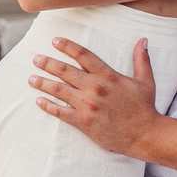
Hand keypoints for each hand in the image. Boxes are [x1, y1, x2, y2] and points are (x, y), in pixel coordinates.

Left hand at [30, 36, 160, 158]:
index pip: (83, 56)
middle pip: (66, 71)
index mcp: (108, 76)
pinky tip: (38, 101)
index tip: (54, 41)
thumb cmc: (145, 108)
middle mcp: (95, 88)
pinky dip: (48, 106)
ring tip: (31, 78)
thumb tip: (143, 40)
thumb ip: (141, 60)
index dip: (67, 46)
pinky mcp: (84, 122)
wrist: (145, 135)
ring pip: (59, 90)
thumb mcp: (146, 81)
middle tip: (35, 59)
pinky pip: (61, 113)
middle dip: (48, 63)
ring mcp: (88, 105)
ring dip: (43, 83)